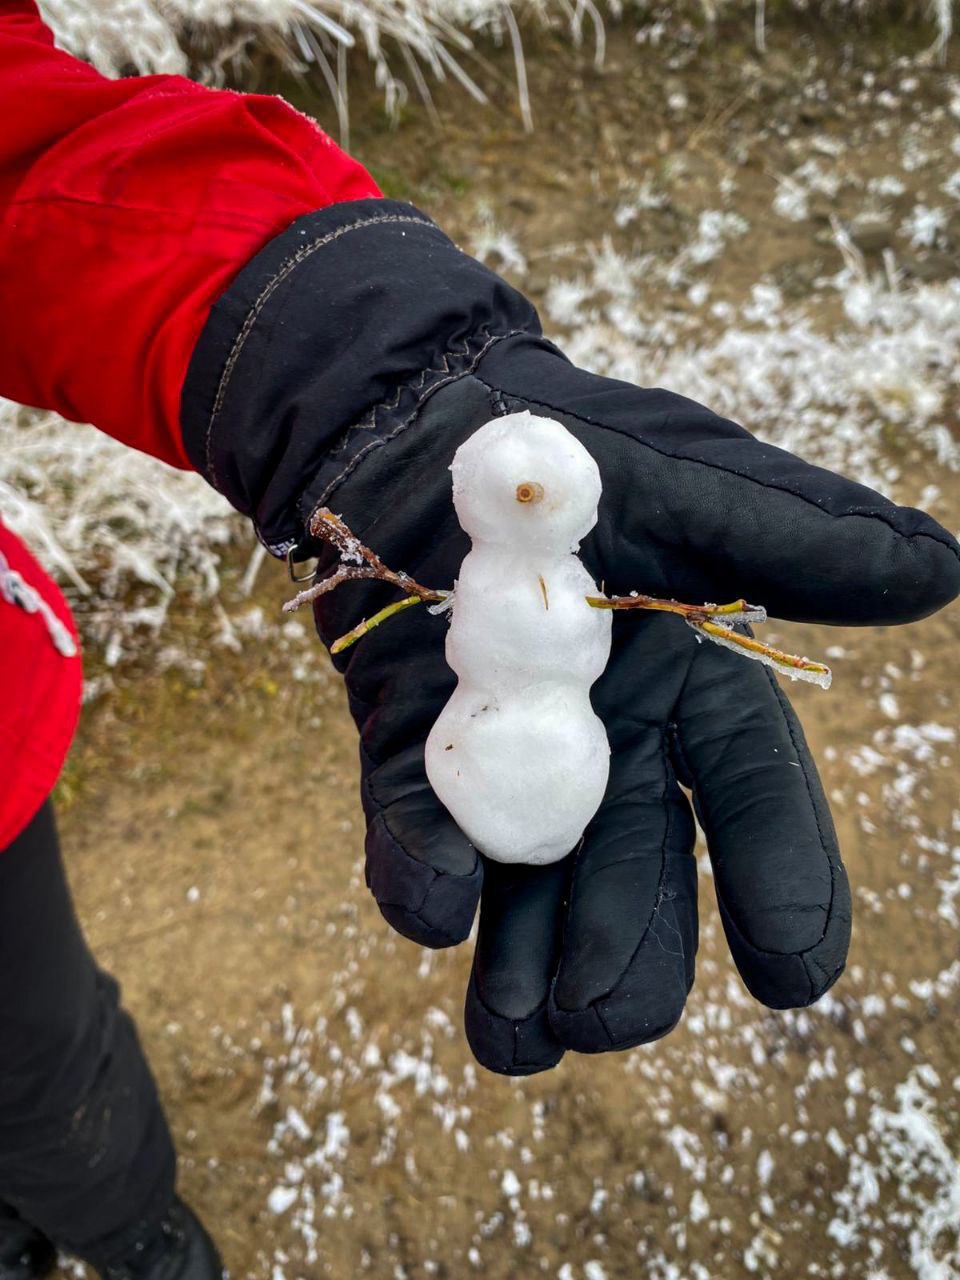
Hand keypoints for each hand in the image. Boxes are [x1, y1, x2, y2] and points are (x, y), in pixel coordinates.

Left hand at [182, 200, 959, 1073]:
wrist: (421, 420)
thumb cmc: (576, 449)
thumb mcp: (695, 482)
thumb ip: (797, 538)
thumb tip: (941, 574)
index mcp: (693, 690)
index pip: (752, 801)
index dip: (780, 885)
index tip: (793, 977)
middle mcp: (605, 745)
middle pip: (634, 873)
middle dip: (629, 955)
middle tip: (609, 1016)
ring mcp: (503, 752)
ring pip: (526, 887)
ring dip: (520, 966)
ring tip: (517, 1036)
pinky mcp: (406, 742)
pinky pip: (413, 822)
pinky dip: (421, 868)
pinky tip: (433, 912)